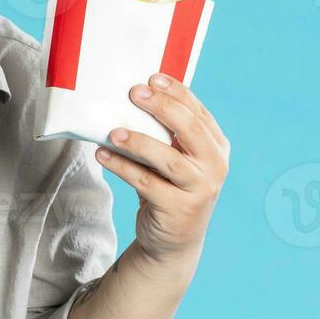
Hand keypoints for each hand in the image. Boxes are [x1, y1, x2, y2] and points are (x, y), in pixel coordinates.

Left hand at [94, 74, 230, 266]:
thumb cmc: (169, 187)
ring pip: (169, 159)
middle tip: (134, 92)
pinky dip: (122, 167)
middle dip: (162, 107)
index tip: (152, 77)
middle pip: (190, 130)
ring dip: (139, 142)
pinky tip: (102, 155)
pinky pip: (147, 183)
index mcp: (216, 147)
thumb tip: (131, 97)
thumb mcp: (175, 158)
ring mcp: (199, 189)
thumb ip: (166, 133)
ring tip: (113, 131)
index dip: (177, 92)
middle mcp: (214, 166)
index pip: (199, 112)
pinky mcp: (178, 209)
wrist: (173, 241)